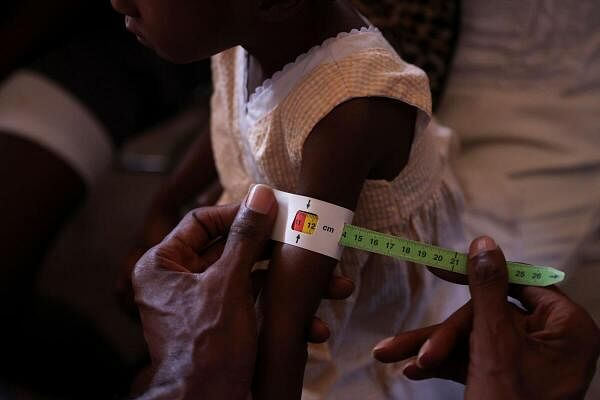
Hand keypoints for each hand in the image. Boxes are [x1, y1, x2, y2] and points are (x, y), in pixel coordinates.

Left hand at [133, 185, 353, 399]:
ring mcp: (204, 304)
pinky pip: (256, 306)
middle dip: (277, 254)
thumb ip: (245, 237)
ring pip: (252, 280)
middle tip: (306, 243)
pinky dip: (283, 313)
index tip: (272, 210)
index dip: (238, 213)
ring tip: (334, 287)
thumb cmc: (207, 347)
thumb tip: (260, 196)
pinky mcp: (225, 324)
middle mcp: (180, 281)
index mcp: (164, 266)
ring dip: (291, 286)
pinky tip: (314, 324)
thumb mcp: (229, 283)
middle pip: (234, 250)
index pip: (201, 221)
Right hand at [373, 236, 599, 399]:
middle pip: (487, 317)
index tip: (441, 268)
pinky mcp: (509, 377)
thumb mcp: (493, 342)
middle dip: (446, 337)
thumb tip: (485, 245)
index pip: (517, 284)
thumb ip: (488, 289)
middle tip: (420, 353)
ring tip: (393, 356)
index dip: (477, 276)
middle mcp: (550, 341)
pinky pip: (475, 359)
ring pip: (474, 340)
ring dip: (435, 350)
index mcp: (565, 328)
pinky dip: (446, 364)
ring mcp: (529, 361)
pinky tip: (414, 370)